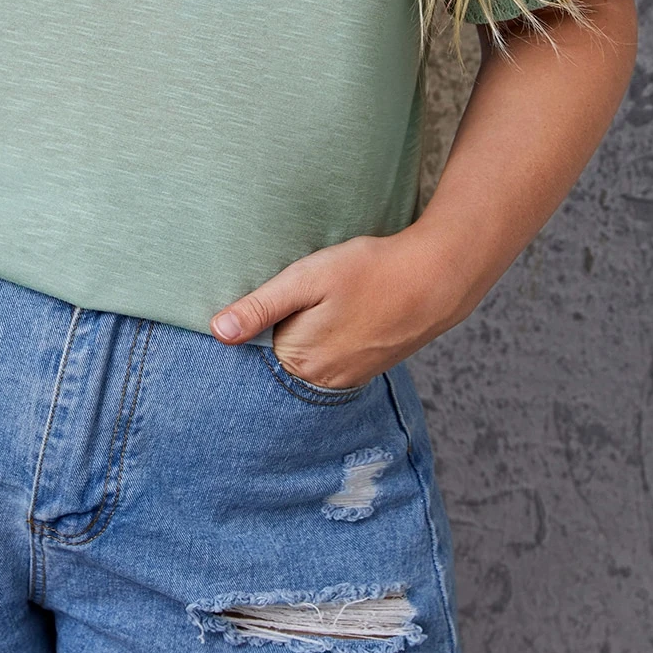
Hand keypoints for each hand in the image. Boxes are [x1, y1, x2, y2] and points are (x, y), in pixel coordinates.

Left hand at [209, 226, 463, 390]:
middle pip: (279, 357)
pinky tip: (338, 313)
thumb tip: (218, 332)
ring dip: (303, 333)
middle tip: (297, 296)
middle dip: (276, 331)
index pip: (253, 352)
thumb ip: (260, 307)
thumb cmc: (369, 271)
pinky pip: (331, 357)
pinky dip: (326, 338)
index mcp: (301, 361)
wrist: (435, 277)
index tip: (258, 302)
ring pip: (306, 357)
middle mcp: (323, 381)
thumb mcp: (306, 279)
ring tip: (320, 303)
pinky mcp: (367, 367)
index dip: (251, 324)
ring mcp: (348, 377)